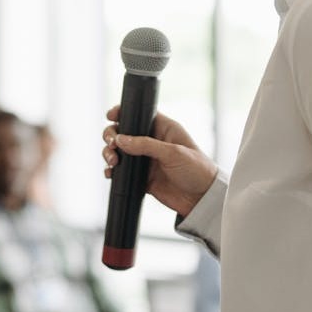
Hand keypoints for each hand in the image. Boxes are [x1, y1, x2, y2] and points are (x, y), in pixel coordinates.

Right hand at [101, 106, 218, 216]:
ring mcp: (145, 159)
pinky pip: (121, 172)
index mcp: (163, 129)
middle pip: (123, 132)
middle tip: (112, 145)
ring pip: (118, 151)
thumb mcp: (173, 153)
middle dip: (111, 136)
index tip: (111, 116)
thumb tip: (121, 139)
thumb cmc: (197, 170)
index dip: (123, 112)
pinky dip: (112, 172)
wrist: (202, 199)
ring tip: (112, 161)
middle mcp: (151, 142)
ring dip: (109, 154)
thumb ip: (146, 145)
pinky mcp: (141, 177)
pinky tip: (111, 174)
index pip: (138, 114)